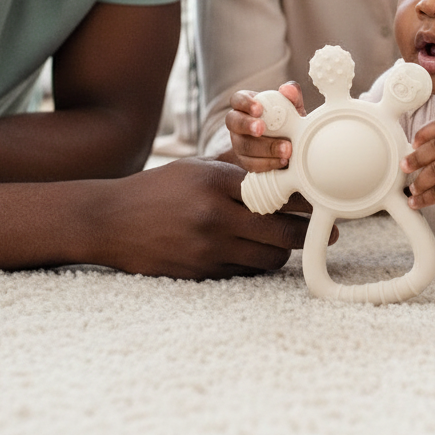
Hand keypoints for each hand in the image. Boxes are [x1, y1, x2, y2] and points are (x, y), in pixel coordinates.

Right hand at [88, 157, 310, 277]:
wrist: (110, 221)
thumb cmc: (157, 189)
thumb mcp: (196, 167)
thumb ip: (236, 168)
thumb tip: (281, 161)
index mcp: (215, 182)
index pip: (276, 192)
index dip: (304, 200)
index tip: (321, 201)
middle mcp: (214, 216)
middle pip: (281, 232)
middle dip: (305, 233)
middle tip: (324, 230)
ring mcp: (207, 249)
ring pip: (268, 258)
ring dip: (281, 250)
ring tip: (286, 240)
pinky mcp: (200, 274)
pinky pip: (244, 273)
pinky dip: (255, 263)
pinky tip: (254, 251)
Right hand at [225, 82, 305, 171]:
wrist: (291, 145)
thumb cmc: (288, 120)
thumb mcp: (292, 107)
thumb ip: (292, 95)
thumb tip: (287, 89)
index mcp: (246, 105)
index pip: (237, 99)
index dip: (245, 103)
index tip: (258, 109)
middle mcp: (237, 123)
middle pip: (233, 122)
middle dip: (247, 125)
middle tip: (261, 129)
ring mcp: (239, 143)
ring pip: (243, 146)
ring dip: (265, 148)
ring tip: (286, 149)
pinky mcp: (245, 161)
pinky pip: (251, 164)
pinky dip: (268, 163)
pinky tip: (282, 161)